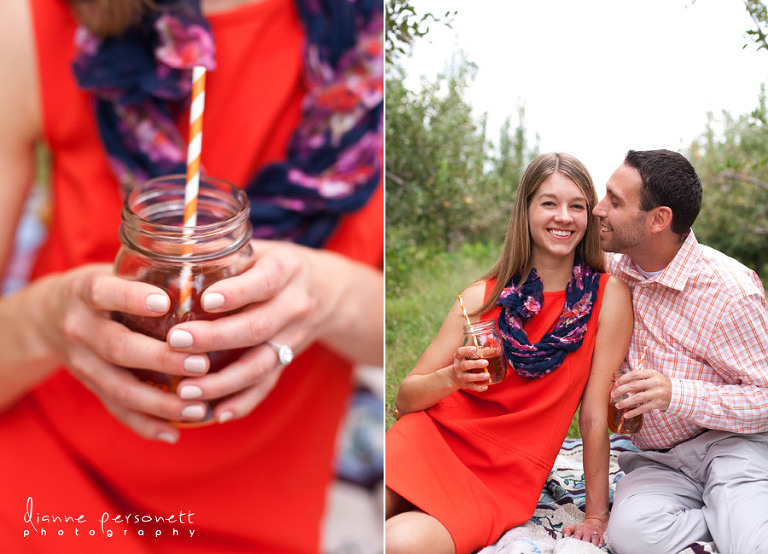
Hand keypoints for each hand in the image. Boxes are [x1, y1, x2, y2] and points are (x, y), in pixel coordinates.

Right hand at [34, 264, 211, 441]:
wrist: (50, 316)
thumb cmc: (105, 287)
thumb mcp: (117, 268)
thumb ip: (156, 268)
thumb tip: (217, 250)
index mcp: (85, 291)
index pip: (104, 292)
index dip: (131, 298)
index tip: (164, 302)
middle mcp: (79, 328)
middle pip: (118, 348)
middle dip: (161, 359)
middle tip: (201, 364)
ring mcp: (82, 363)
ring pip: (118, 387)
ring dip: (159, 402)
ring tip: (197, 407)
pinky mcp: (90, 386)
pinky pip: (116, 410)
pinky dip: (145, 424)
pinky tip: (174, 433)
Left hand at [161, 240, 379, 421]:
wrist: (327, 291)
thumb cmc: (276, 265)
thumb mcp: (259, 249)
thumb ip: (223, 253)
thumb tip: (166, 254)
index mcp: (286, 269)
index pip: (264, 282)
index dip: (237, 293)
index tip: (206, 300)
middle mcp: (294, 305)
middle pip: (258, 327)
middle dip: (216, 338)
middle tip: (176, 342)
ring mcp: (293, 337)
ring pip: (261, 364)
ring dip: (223, 381)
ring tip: (186, 389)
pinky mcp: (288, 361)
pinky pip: (267, 385)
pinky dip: (243, 402)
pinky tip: (216, 414)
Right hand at [447, 345, 491, 391]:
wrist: (452, 377)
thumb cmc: (463, 362)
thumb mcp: (464, 356)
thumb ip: (473, 350)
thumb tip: (488, 341)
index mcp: (458, 358)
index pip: (460, 352)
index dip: (466, 350)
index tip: (474, 348)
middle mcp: (458, 367)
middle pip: (465, 365)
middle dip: (475, 364)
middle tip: (486, 362)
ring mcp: (461, 376)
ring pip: (468, 377)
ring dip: (478, 376)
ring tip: (487, 375)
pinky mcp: (464, 385)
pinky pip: (471, 387)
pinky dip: (478, 388)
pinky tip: (485, 387)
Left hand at [563, 515, 607, 545]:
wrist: (595, 521)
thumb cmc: (583, 527)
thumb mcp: (574, 526)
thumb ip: (567, 530)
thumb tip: (564, 536)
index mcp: (580, 530)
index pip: (577, 536)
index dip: (575, 541)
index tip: (573, 545)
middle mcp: (587, 532)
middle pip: (586, 539)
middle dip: (583, 544)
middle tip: (581, 549)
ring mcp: (594, 534)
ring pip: (594, 540)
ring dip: (592, 545)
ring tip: (589, 549)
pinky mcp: (601, 536)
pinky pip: (601, 541)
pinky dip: (600, 544)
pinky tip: (597, 547)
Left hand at [613, 368, 671, 417]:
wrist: (676, 393)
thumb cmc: (659, 383)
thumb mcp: (652, 376)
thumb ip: (639, 378)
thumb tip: (620, 383)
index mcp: (652, 373)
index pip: (634, 374)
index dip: (623, 379)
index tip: (615, 384)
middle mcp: (655, 382)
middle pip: (634, 386)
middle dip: (621, 391)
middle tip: (612, 395)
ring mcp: (657, 393)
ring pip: (638, 398)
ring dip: (625, 402)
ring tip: (617, 405)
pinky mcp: (658, 404)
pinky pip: (644, 408)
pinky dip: (634, 412)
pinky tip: (626, 414)